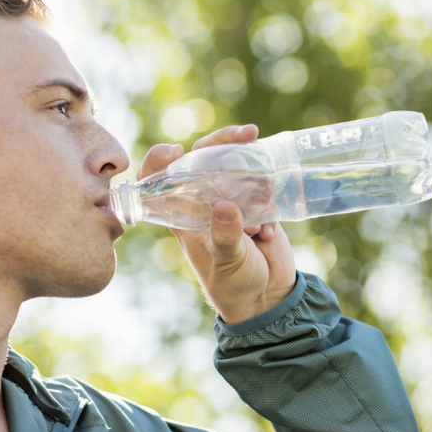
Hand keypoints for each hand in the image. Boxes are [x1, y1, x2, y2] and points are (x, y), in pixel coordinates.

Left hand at [138, 125, 297, 323]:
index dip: (161, 159)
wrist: (267, 298)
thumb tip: (224, 207)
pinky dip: (270, 196)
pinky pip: (263, 185)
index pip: (160, 179)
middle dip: (224, 141)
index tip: (175, 150)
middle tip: (248, 134)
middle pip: (204, 158)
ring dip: (254, 171)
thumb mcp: (226, 262)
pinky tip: (269, 230)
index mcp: (182, 214)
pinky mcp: (258, 204)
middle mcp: (204, 202)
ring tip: (265, 194)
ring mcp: (232, 200)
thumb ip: (225, 237)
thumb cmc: (234, 285)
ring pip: (237, 166)